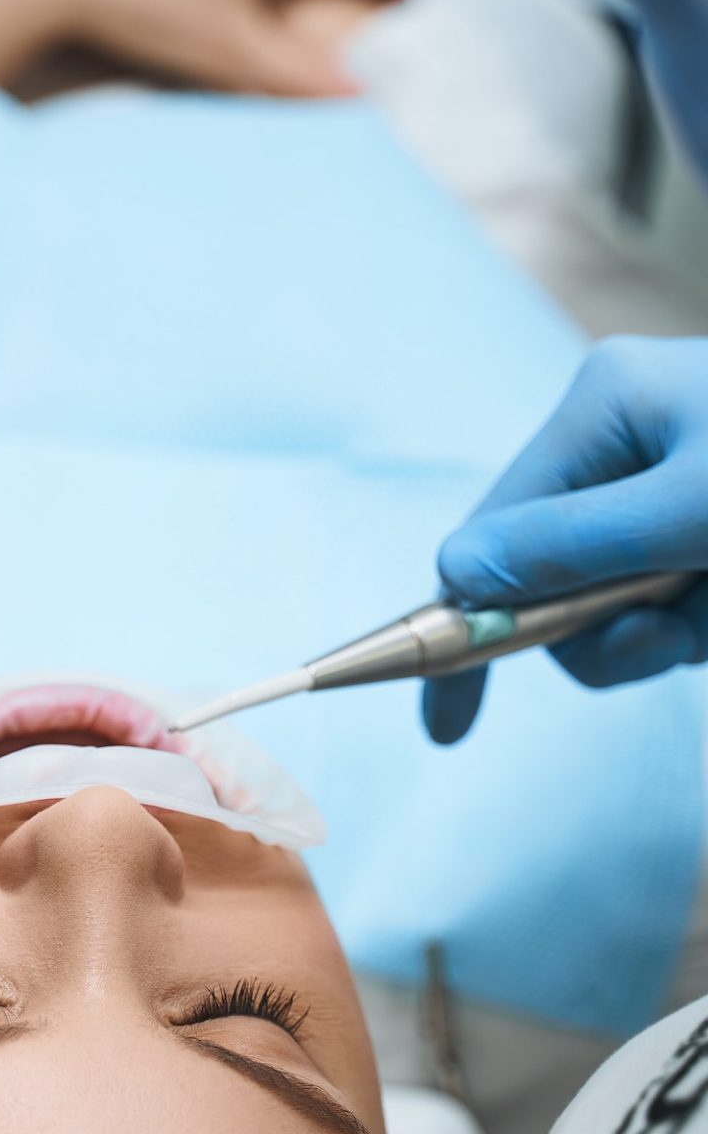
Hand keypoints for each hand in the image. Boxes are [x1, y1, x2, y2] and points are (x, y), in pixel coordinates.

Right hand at [424, 336, 707, 742]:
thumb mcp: (694, 511)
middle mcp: (626, 441)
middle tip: (672, 631)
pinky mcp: (706, 531)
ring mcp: (671, 488)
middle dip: (604, 632)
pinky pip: (673, 607)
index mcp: (604, 408)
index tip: (450, 725)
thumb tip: (457, 574)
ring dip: (670, 634)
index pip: (491, 534)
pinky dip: (704, 626)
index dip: (464, 627)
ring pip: (616, 608)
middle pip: (549, 581)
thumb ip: (571, 547)